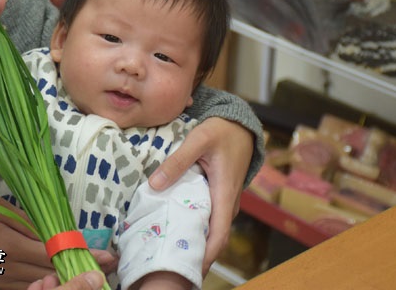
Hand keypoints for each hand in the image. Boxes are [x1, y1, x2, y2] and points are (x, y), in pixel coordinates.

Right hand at [0, 195, 116, 289]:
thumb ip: (28, 223)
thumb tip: (57, 232)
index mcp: (8, 245)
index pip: (54, 254)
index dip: (81, 256)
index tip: (105, 257)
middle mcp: (6, 268)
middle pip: (51, 274)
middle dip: (81, 271)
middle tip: (106, 268)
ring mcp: (0, 281)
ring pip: (40, 285)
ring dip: (66, 280)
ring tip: (90, 275)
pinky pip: (25, 289)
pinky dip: (44, 285)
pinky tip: (59, 279)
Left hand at [148, 117, 252, 274]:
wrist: (240, 124)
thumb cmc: (222, 131)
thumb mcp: (198, 140)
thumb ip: (177, 161)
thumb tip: (154, 184)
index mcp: (224, 193)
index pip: (219, 235)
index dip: (205, 256)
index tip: (189, 270)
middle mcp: (227, 202)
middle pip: (214, 237)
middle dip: (195, 253)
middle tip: (169, 263)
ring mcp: (224, 200)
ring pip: (211, 228)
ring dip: (194, 240)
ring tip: (168, 248)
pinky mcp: (219, 195)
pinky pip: (209, 216)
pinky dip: (194, 225)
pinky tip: (175, 225)